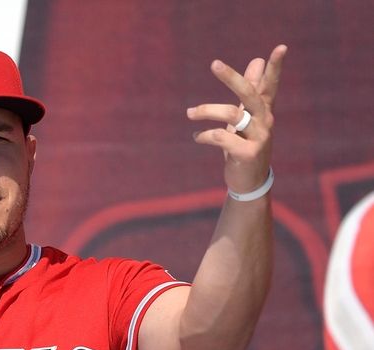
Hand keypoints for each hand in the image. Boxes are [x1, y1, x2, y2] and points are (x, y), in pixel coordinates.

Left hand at [187, 45, 287, 193]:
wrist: (249, 180)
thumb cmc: (245, 143)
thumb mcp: (248, 116)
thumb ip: (251, 89)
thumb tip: (257, 60)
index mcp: (264, 110)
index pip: (271, 84)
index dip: (276, 67)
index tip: (281, 47)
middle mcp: (265, 121)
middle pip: (249, 94)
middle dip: (231, 78)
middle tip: (214, 63)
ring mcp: (259, 138)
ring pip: (231, 115)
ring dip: (206, 111)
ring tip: (190, 113)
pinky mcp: (247, 153)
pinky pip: (220, 137)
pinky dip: (204, 135)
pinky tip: (197, 137)